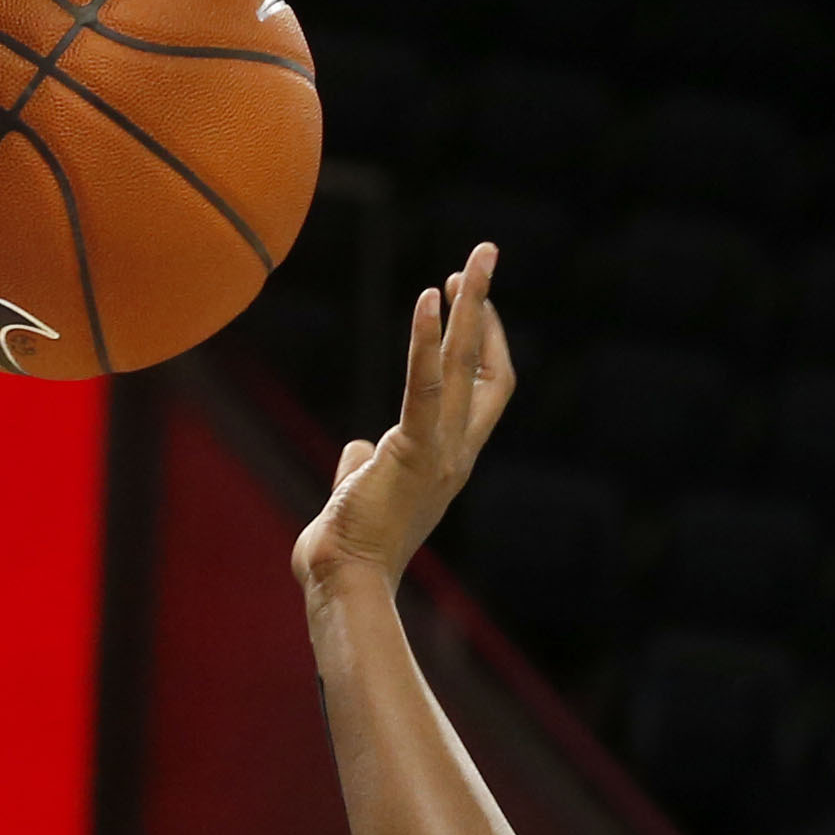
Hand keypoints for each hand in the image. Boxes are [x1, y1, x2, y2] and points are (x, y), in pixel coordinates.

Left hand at [291, 243, 513, 602]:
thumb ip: (363, 466)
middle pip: (487, 365)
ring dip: (473, 307)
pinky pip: (426, 386)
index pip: (483, 388)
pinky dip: (427, 340)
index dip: (480, 339)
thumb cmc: (349, 549)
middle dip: (485, 305)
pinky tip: (429, 297)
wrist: (346, 583)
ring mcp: (442, 452)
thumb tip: (355, 452)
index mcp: (448, 459)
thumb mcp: (362, 494)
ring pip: (468, 366)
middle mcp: (457, 452)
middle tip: (484, 252)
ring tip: (473, 260)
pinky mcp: (414, 451)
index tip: (461, 295)